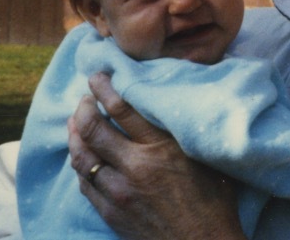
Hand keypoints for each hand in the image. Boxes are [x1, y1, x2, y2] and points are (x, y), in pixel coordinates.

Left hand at [68, 72, 246, 239]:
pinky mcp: (111, 212)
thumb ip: (183, 131)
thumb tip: (177, 102)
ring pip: (82, 157)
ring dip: (75, 136)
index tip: (97, 77)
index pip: (122, 108)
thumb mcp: (205, 157)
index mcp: (161, 147)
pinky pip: (84, 184)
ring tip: (74, 124)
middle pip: (94, 129)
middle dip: (83, 108)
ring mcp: (119, 191)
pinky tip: (81, 157)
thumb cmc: (214, 200)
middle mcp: (135, 166)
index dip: (104, 88)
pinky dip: (79, 165)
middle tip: (84, 99)